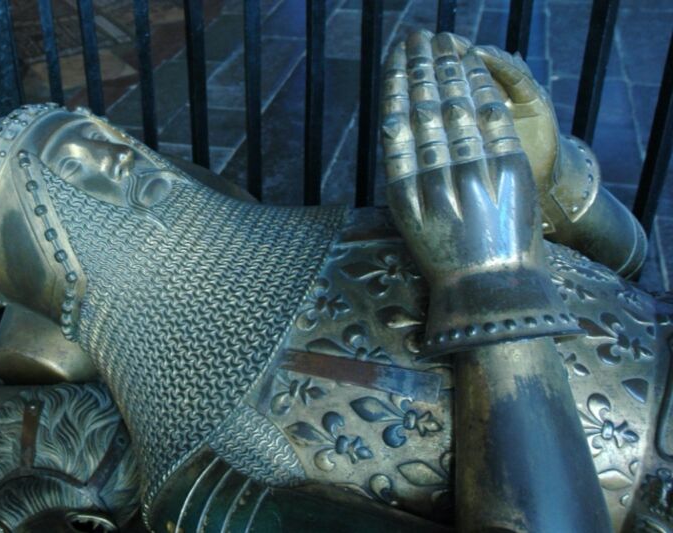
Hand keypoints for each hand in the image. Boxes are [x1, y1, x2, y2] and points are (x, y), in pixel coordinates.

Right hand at [381, 31, 578, 355]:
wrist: (490, 288)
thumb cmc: (446, 256)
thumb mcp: (410, 220)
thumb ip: (403, 173)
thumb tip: (398, 123)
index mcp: (403, 194)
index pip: (396, 124)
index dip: (396, 85)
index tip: (396, 57)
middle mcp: (434, 182)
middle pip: (425, 110)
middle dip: (422, 67)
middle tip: (420, 36)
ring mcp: (473, 178)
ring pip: (457, 110)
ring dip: (451, 70)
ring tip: (445, 42)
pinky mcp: (510, 177)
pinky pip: (493, 123)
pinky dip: (485, 91)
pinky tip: (477, 67)